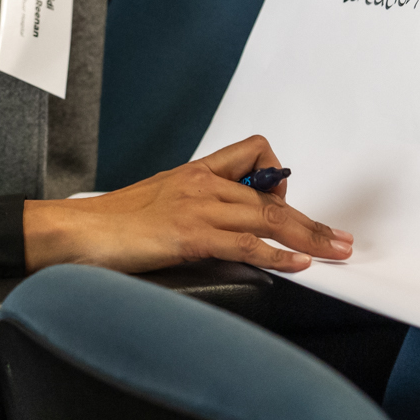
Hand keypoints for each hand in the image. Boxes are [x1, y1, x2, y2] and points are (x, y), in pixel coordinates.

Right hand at [24, 135, 352, 273]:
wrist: (78, 232)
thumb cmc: (112, 224)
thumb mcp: (160, 202)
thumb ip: (196, 207)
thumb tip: (227, 228)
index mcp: (195, 172)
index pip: (253, 153)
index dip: (277, 178)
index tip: (286, 208)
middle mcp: (201, 184)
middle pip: (272, 196)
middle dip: (312, 220)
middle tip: (342, 239)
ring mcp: (196, 208)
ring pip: (267, 219)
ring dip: (309, 238)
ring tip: (335, 253)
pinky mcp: (189, 236)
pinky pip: (244, 244)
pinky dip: (277, 255)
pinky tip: (297, 265)